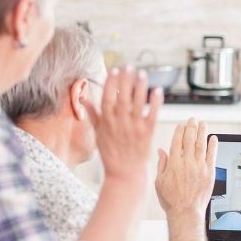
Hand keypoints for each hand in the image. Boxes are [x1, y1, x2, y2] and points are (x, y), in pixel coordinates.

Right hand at [81, 67, 161, 182]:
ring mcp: (135, 128)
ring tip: (142, 73)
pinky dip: (155, 102)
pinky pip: (152, 114)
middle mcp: (121, 123)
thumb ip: (93, 115)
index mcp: (108, 122)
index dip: (111, 84)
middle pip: (123, 97)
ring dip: (140, 87)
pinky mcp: (147, 133)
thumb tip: (83, 98)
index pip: (108, 99)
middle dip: (126, 81)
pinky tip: (158, 90)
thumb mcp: (98, 134)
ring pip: (138, 103)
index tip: (114, 71)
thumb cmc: (111, 154)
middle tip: (129, 66)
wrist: (125, 173)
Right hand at [155, 119, 217, 217]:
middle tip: (192, 120)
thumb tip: (161, 151)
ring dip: (202, 132)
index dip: (179, 131)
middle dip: (191, 127)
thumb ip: (162, 164)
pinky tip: (213, 138)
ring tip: (203, 124)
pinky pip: (212, 155)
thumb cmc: (171, 200)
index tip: (181, 125)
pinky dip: (213, 145)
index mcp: (174, 164)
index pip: (177, 141)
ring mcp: (200, 167)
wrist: (185, 212)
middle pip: (190, 139)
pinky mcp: (209, 173)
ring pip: (202, 144)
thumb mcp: (159, 181)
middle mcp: (187, 163)